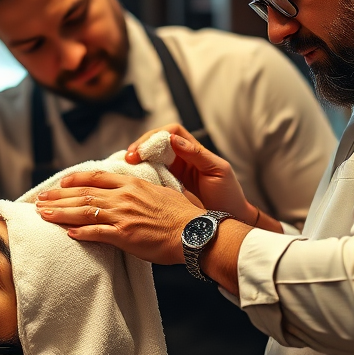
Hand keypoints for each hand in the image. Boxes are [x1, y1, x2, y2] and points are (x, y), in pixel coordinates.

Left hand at [35, 170, 200, 263]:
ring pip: (83, 211)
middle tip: (41, 200)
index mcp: (132, 184)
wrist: (194, 232)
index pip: (96, 177)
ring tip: (43, 214)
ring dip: (61, 212)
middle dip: (59, 196)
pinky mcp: (124, 235)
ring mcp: (122, 216)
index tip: (61, 183)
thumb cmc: (182, 215)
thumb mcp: (159, 193)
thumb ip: (140, 192)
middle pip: (83, 193)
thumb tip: (129, 192)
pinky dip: (79, 232)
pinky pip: (95, 233)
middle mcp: (123, 197)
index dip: (75, 179)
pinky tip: (66, 233)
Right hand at [125, 124, 256, 223]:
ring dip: (136, 160)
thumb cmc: (228, 195)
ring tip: (125, 167)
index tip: (146, 147)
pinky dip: (138, 175)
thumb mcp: (217, 171)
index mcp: (193, 151)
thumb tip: (174, 139)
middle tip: (129, 158)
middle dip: (141, 147)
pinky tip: (130, 179)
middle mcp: (181, 159)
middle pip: (155, 143)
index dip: (157, 136)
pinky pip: (149, 176)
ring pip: (149, 158)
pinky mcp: (165, 188)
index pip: (171, 132)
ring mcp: (172, 173)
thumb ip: (197, 154)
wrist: (225, 221)